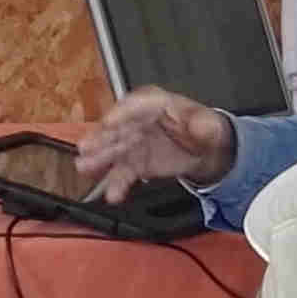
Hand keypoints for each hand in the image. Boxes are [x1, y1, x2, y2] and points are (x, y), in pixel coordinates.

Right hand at [77, 88, 233, 196]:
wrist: (205, 152)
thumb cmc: (203, 129)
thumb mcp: (211, 124)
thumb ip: (204, 124)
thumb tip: (201, 124)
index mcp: (157, 103)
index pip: (136, 104)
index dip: (121, 113)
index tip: (109, 123)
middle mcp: (139, 121)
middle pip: (118, 128)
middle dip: (101, 138)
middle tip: (86, 148)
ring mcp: (134, 142)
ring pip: (114, 150)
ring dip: (99, 159)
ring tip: (85, 168)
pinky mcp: (135, 163)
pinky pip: (123, 173)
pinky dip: (117, 184)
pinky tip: (113, 194)